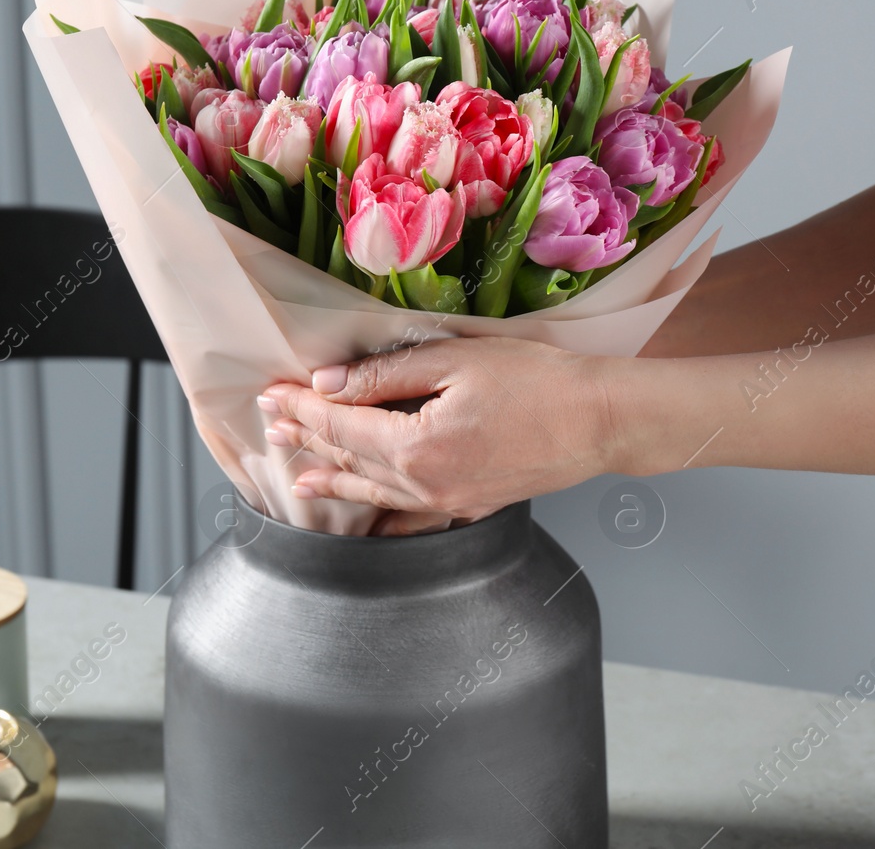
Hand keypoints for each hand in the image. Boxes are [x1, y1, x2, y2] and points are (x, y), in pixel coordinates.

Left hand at [259, 337, 618, 529]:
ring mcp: (448, 501)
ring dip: (332, 480)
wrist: (602, 421)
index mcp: (416, 446)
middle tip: (273, 422)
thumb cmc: (540, 381)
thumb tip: (328, 384)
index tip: (271, 392)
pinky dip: (378, 508)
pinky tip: (367, 513)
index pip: (339, 425)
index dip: (301, 407)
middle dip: (308, 439)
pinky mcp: (470, 505)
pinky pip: (409, 513)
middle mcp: (425, 484)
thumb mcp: (456, 360)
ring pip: (374, 491)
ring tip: (298, 479)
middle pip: (349, 460)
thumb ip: (387, 374)